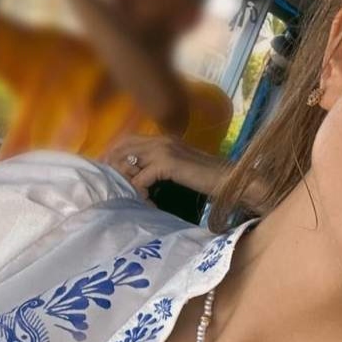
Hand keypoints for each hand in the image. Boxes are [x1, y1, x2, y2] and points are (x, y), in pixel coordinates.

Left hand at [105, 134, 227, 201]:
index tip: (110, 172)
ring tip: (132, 194)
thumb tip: (142, 176)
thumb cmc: (209, 178)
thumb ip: (162, 166)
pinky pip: (140, 178)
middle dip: (113, 165)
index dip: (115, 154)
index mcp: (165, 139)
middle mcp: (162, 140)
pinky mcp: (167, 164)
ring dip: (126, 179)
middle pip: (123, 147)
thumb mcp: (182, 168)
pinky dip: (140, 191)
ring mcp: (164, 150)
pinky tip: (148, 202)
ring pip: (128, 161)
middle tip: (111, 184)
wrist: (231, 180)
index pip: (129, 140)